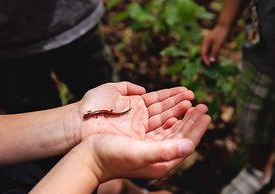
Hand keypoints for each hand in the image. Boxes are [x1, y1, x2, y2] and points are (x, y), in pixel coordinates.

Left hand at [77, 81, 193, 139]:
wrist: (78, 123)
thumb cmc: (92, 105)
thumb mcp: (110, 89)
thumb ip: (127, 87)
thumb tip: (143, 90)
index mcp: (134, 104)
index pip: (158, 99)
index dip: (173, 95)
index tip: (187, 91)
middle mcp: (139, 117)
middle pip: (164, 110)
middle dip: (180, 104)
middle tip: (195, 99)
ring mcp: (138, 129)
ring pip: (163, 120)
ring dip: (178, 113)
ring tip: (192, 107)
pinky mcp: (136, 139)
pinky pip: (155, 132)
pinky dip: (168, 126)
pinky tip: (179, 120)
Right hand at [88, 104, 210, 181]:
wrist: (88, 157)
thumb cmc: (111, 156)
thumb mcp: (140, 153)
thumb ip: (165, 150)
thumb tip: (190, 146)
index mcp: (161, 163)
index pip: (186, 144)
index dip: (197, 129)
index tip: (207, 115)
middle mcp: (158, 157)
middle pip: (181, 137)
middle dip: (193, 121)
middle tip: (204, 107)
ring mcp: (149, 149)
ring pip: (172, 131)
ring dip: (182, 118)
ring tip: (193, 105)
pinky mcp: (141, 142)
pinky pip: (160, 130)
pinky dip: (169, 120)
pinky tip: (173, 115)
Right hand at [201, 25, 228, 64]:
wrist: (227, 25)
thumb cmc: (221, 34)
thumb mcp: (218, 44)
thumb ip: (214, 52)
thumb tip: (211, 61)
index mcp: (205, 42)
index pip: (203, 53)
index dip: (205, 59)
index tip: (209, 65)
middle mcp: (207, 42)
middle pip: (206, 52)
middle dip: (208, 59)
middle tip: (210, 66)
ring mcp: (211, 41)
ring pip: (210, 51)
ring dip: (211, 57)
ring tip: (214, 63)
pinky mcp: (216, 41)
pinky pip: (214, 49)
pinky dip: (215, 54)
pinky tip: (218, 58)